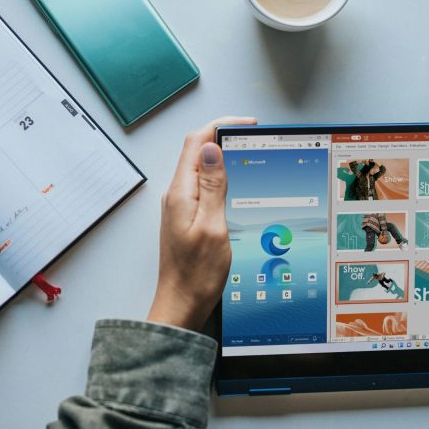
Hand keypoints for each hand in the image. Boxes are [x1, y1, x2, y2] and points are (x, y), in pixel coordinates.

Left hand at [147, 116, 256, 330]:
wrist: (181, 304)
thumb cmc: (196, 275)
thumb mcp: (213, 227)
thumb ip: (212, 186)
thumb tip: (211, 148)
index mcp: (181, 193)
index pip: (196, 142)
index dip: (221, 126)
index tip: (246, 124)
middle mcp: (177, 195)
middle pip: (196, 151)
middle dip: (223, 136)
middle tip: (252, 135)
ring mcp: (180, 205)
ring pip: (200, 167)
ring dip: (221, 155)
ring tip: (247, 152)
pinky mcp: (186, 216)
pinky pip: (202, 185)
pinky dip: (219, 175)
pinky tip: (234, 181)